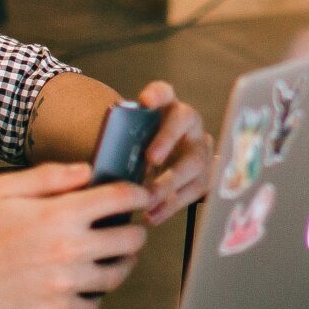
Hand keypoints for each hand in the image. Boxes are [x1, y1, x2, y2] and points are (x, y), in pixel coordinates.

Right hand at [0, 161, 150, 308]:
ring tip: (111, 257)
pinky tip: (84, 285)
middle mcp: (69, 249)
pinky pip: (94, 306)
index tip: (140, 196)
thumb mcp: (3, 190)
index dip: (138, 194)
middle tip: (126, 229)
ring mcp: (65, 284)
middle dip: (134, 230)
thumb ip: (49, 176)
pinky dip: (95, 296)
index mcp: (59, 215)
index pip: (119, 199)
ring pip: (118, 274)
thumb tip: (86, 172)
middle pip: (131, 239)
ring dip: (121, 263)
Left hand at [134, 80, 211, 224]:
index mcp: (167, 107)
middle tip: (150, 159)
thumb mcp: (132, 142)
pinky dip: (172, 205)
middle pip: (184, 121)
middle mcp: (189, 123)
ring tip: (148, 200)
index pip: (164, 92)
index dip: (157, 94)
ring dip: (170, 182)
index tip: (145, 101)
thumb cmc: (140, 151)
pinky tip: (153, 215)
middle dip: (167, 140)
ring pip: (194, 161)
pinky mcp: (206, 174)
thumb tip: (102, 167)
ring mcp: (201, 147)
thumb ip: (123, 146)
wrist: (164, 164)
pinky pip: (194, 190)